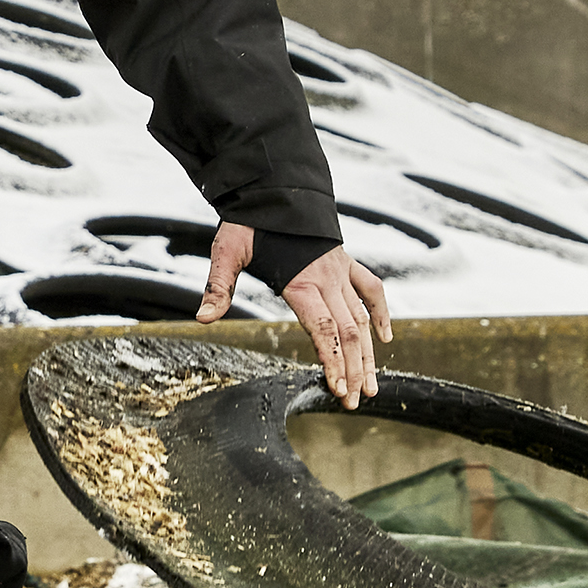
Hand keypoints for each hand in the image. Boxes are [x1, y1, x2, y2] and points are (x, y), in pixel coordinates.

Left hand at [196, 223, 392, 407]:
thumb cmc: (250, 220)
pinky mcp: (345, 261)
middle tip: (353, 402)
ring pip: (362, 318)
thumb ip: (218, 286)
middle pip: (348, 332)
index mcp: (301, 281)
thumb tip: (203, 318)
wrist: (276, 186)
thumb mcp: (227, 249)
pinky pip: (371, 289)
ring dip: (368, 354)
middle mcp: (327, 279)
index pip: (324, 330)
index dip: (333, 361)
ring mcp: (340, 270)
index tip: (336, 389)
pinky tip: (385, 339)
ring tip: (371, 386)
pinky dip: (381, 312)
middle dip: (352, 369)